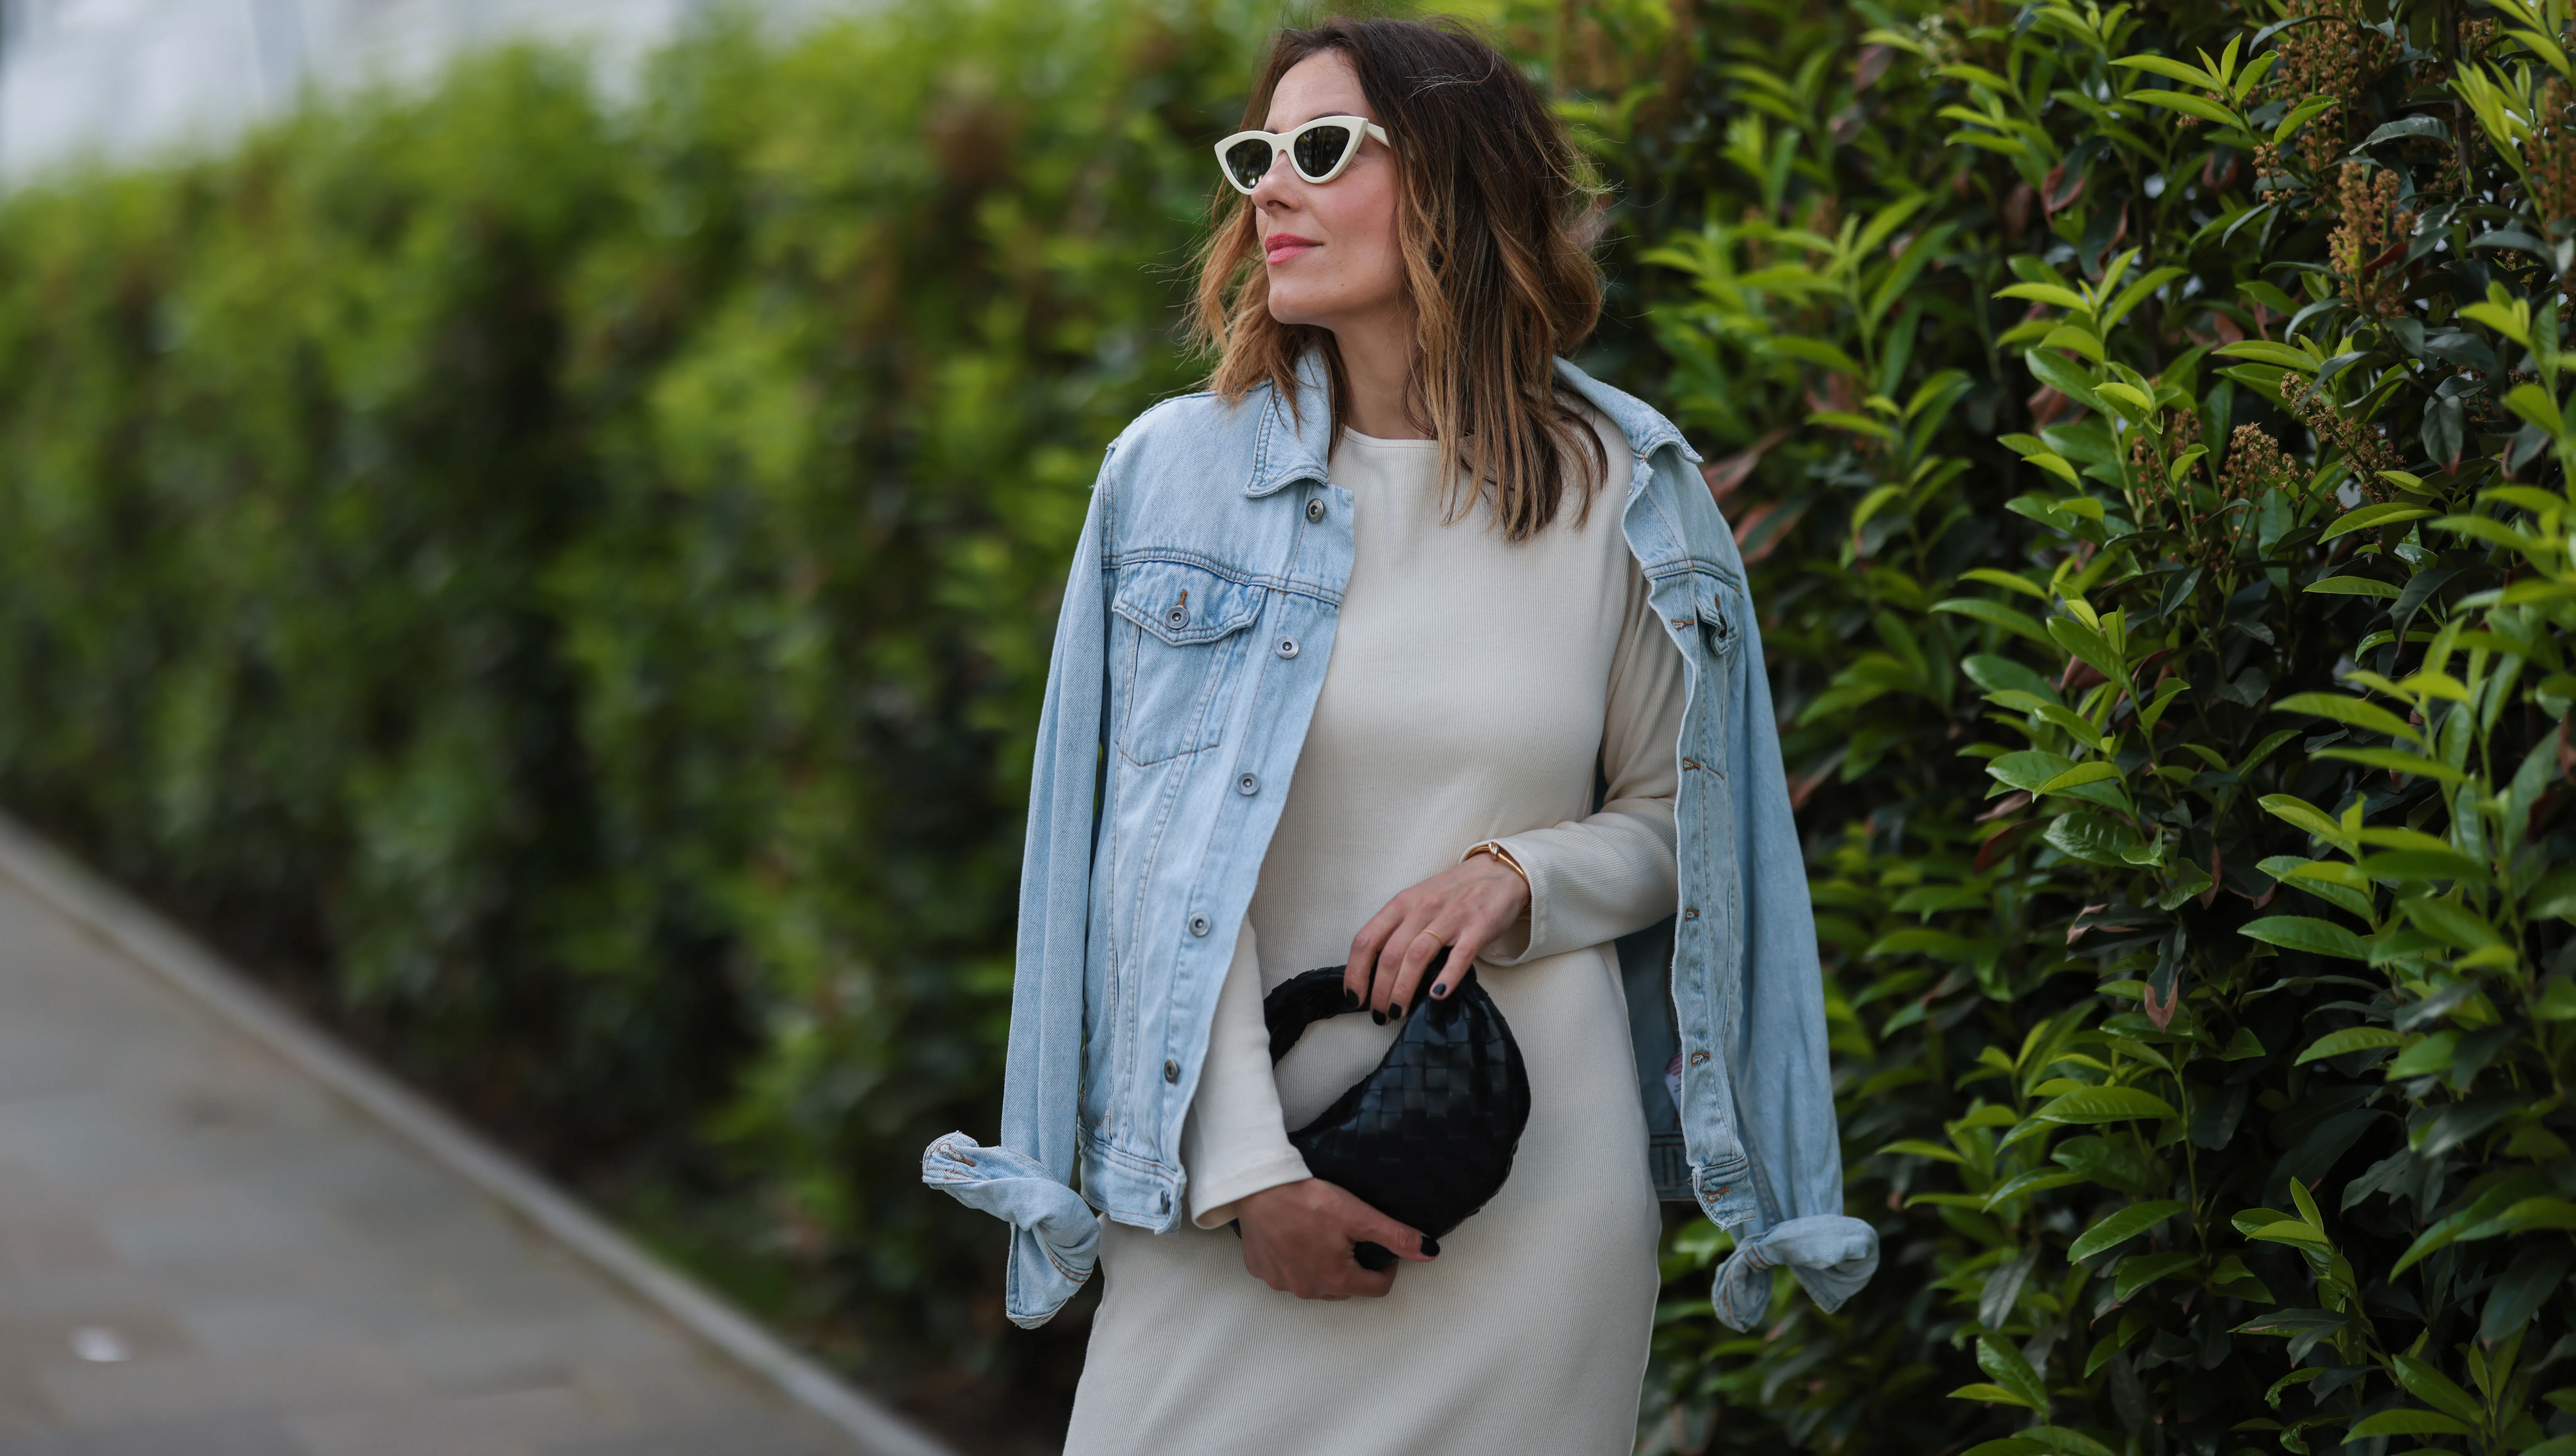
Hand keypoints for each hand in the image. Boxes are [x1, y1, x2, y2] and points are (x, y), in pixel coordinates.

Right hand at [1235, 1178, 1434, 1298]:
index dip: (1387, 1267)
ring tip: (1320, 1234)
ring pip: (1316, 1282)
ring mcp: (1282, 1283)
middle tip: (1348, 1235)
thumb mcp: (1357, 1215)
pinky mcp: (1262, 1271)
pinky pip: (1287, 1273)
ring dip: (1323, 1266)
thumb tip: (1429, 1252)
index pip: (1378, 1288)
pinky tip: (1292, 1236)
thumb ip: (1395, 1236)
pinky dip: (1294, 1260)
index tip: (1381, 1247)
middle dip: (1354, 1267)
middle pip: (1346, 1287)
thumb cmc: (1306, 1199)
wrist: (1257, 1187)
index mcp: (1336, 1280)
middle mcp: (1308, 1290)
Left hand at [1345, 853, 1528, 1021]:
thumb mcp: (1418, 902)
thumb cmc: (1453, 892)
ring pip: (1417, 956)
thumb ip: (1399, 929)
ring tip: (1398, 1013)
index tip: (1354, 997)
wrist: (1499, 873)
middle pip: (1390, 954)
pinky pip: (1460, 955)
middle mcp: (1422, 908)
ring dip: (1403, 989)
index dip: (1356, 972)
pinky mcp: (1479, 926)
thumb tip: (1379, 973)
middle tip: (1380, 1015)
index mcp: (1402, 903)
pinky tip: (1436, 996)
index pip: (1367, 939)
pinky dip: (1447, 977)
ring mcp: (1451, 917)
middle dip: (1380, 990)